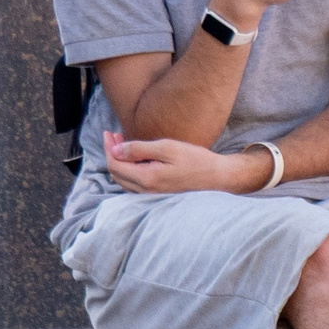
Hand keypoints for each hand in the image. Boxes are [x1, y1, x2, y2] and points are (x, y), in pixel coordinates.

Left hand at [103, 131, 270, 194]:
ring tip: (123, 145)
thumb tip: (115, 149)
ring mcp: (152, 196)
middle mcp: (146, 191)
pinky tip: (136, 160)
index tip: (109, 133)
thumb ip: (139, 149)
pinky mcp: (158, 196)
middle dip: (112, 153)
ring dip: (120, 162)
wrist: (220, 178)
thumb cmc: (197, 161)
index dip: (108, 147)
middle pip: (116, 173)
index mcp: (147, 178)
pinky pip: (134, 185)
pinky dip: (129, 171)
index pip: (115, 164)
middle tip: (114, 136)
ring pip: (124, 180)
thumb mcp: (168, 148)